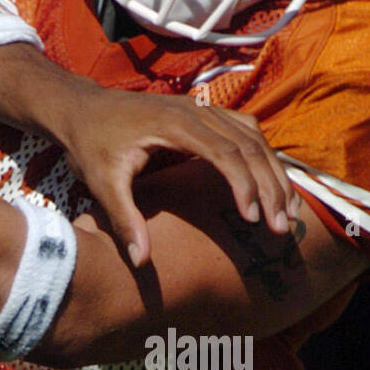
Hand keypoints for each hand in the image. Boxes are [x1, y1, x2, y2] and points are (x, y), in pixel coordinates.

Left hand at [54, 81, 300, 267]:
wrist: (81, 108)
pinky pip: (245, 130)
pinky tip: (272, 184)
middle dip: (270, 186)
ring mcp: (201, 108)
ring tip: (288, 211)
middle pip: (248, 144)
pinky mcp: (203, 112)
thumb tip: (141, 261)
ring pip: (253, 136)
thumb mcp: (101, 182)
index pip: (224, 152)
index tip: (252, 219)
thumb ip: (124, 220)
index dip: (244, 185)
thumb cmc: (90, 143)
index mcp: (173, 123)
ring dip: (274, 171)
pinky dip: (263, 156)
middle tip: (281, 226)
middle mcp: (194, 109)